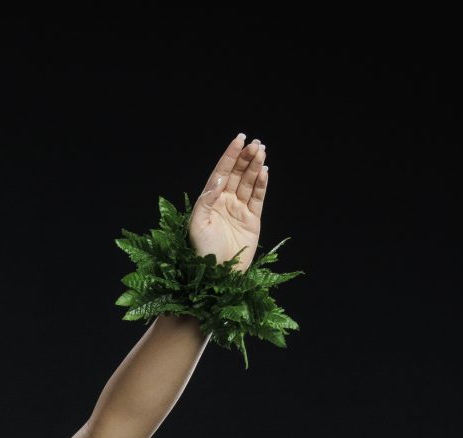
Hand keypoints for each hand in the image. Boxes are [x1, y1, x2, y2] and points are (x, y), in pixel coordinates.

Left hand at [190, 134, 268, 272]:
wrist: (217, 274)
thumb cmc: (202, 251)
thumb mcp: (197, 223)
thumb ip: (206, 199)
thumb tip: (219, 178)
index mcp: (210, 200)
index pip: (222, 172)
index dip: (230, 155)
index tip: (239, 139)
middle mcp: (225, 202)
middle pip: (238, 174)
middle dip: (246, 158)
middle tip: (256, 143)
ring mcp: (239, 210)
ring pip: (249, 182)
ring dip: (255, 166)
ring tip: (262, 151)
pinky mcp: (252, 220)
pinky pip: (258, 197)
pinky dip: (262, 184)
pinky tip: (265, 171)